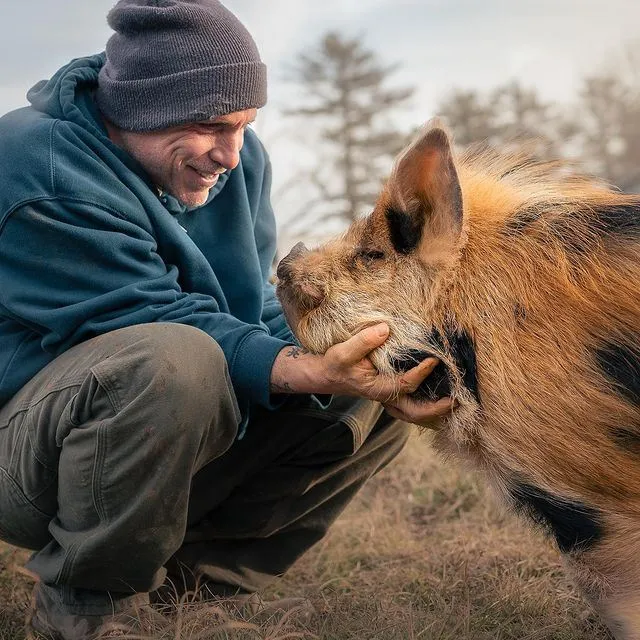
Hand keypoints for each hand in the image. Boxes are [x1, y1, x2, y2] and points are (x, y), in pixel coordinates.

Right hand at [271, 323, 454, 427]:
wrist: (328, 374)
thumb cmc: (336, 364)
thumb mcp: (343, 352)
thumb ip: (363, 341)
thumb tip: (386, 329)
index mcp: (377, 389)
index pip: (406, 384)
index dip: (421, 373)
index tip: (434, 360)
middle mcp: (386, 397)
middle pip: (415, 412)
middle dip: (437, 409)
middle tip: (457, 399)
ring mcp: (390, 397)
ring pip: (416, 412)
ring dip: (435, 409)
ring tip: (455, 400)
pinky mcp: (392, 391)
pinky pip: (413, 403)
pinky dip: (428, 401)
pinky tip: (441, 390)